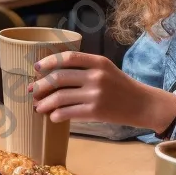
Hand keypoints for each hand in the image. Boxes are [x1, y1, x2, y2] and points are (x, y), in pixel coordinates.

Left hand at [30, 51, 175, 132]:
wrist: (143, 105)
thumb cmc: (121, 87)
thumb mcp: (106, 69)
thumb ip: (85, 68)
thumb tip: (52, 74)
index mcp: (98, 62)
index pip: (68, 57)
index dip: (49, 61)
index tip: (37, 67)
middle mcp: (96, 76)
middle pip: (59, 78)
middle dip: (41, 85)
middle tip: (32, 91)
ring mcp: (96, 94)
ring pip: (60, 97)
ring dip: (45, 103)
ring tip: (38, 107)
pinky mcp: (96, 111)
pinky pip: (68, 112)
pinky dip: (56, 115)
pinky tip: (53, 117)